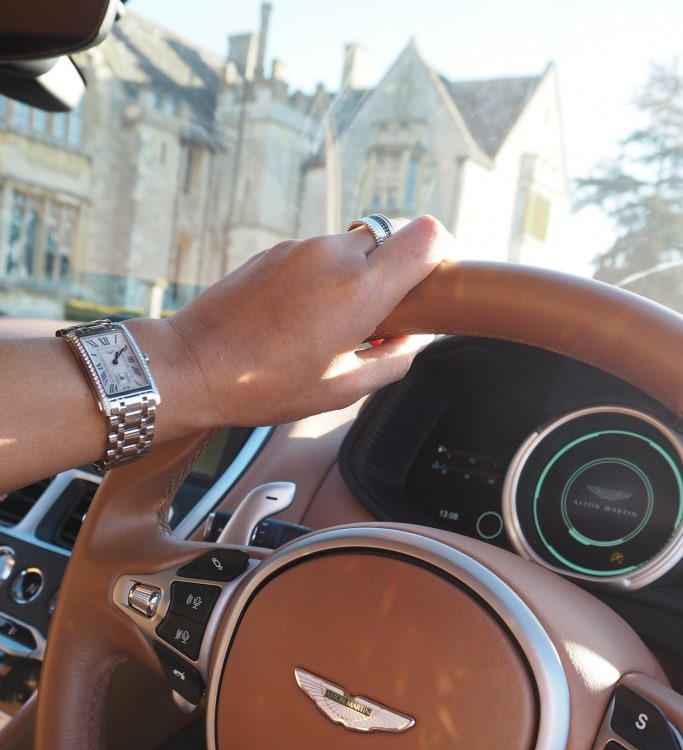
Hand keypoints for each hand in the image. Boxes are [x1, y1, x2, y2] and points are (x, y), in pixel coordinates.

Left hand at [155, 215, 456, 431]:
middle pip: (390, 240)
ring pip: (352, 247)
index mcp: (361, 289)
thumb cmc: (266, 385)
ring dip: (355, 277)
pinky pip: (317, 255)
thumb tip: (410, 342)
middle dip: (395, 274)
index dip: (441, 252)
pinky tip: (300, 318)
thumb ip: (392, 361)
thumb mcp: (342, 390)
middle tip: (379, 318)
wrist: (194, 365)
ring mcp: (300, 248)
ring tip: (332, 325)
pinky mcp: (274, 251)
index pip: (427, 235)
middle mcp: (334, 255)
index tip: (435, 280)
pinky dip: (323, 278)